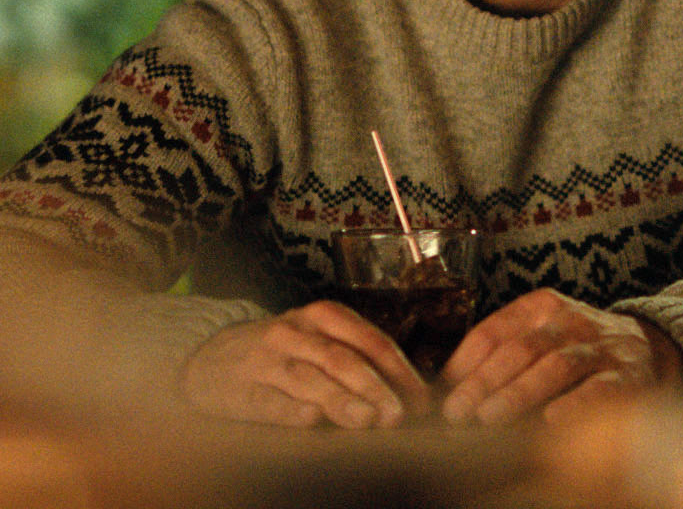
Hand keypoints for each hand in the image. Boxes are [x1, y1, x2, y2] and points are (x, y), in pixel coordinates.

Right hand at [181, 300, 429, 427]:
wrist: (207, 355)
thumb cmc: (281, 352)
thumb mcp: (318, 340)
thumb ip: (357, 359)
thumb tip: (408, 394)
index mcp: (324, 316)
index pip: (370, 341)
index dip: (399, 371)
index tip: (421, 400)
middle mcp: (295, 333)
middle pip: (342, 359)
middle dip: (375, 388)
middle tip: (398, 415)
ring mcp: (266, 360)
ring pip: (309, 379)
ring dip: (341, 400)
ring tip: (367, 420)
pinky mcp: (240, 389)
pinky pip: (267, 400)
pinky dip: (290, 410)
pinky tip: (311, 420)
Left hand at [438, 289, 682, 425]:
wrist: (648, 346)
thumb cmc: (577, 347)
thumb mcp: (541, 333)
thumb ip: (500, 352)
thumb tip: (448, 387)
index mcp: (543, 307)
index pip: (496, 329)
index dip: (467, 361)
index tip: (445, 391)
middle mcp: (573, 320)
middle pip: (522, 348)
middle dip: (485, 382)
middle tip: (459, 412)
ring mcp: (601, 347)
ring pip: (556, 365)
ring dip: (519, 393)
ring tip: (490, 417)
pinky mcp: (627, 374)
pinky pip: (600, 388)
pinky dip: (575, 403)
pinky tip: (552, 420)